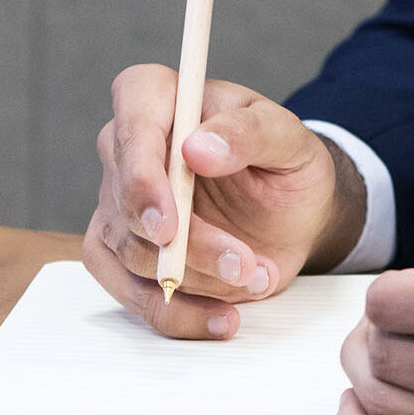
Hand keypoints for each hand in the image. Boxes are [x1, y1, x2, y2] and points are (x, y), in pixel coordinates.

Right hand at [83, 65, 364, 338]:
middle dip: (188, 243)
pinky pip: (130, 293)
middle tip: (241, 263)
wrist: (293, 214)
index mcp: (163, 97)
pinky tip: (221, 317)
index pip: (133, 112)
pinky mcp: (124, 254)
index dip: (141, 170)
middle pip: (129, 199)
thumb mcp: (288, 139)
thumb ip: (248, 132)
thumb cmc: (286, 163)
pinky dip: (177, 313)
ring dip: (198, 277)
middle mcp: (130, 148)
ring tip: (257, 276)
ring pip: (133, 252)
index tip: (170, 220)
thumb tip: (199, 148)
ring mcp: (120, 204)